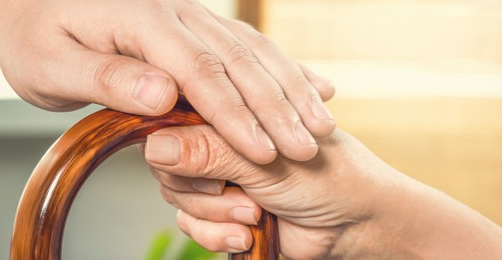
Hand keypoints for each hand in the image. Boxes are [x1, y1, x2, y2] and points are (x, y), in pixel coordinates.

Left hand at [0, 0, 336, 162]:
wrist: (23, 3)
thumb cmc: (32, 38)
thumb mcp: (53, 66)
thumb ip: (107, 78)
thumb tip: (162, 93)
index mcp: (140, 20)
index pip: (200, 71)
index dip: (236, 114)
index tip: (266, 151)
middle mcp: (173, 11)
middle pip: (238, 60)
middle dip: (276, 107)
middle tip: (307, 148)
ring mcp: (186, 13)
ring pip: (250, 50)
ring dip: (288, 88)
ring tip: (321, 123)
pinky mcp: (189, 23)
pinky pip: (243, 44)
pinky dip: (279, 68)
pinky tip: (310, 84)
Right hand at [143, 126, 501, 257]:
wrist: (355, 226)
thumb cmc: (329, 177)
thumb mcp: (266, 161)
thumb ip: (208, 152)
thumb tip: (156, 146)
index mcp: (229, 111)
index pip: (176, 116)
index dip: (181, 144)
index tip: (207, 165)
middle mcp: (217, 140)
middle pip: (169, 162)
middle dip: (204, 188)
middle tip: (241, 193)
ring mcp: (214, 176)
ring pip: (176, 196)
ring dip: (216, 213)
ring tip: (254, 214)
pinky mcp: (216, 210)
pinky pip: (189, 224)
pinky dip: (216, 233)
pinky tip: (246, 234)